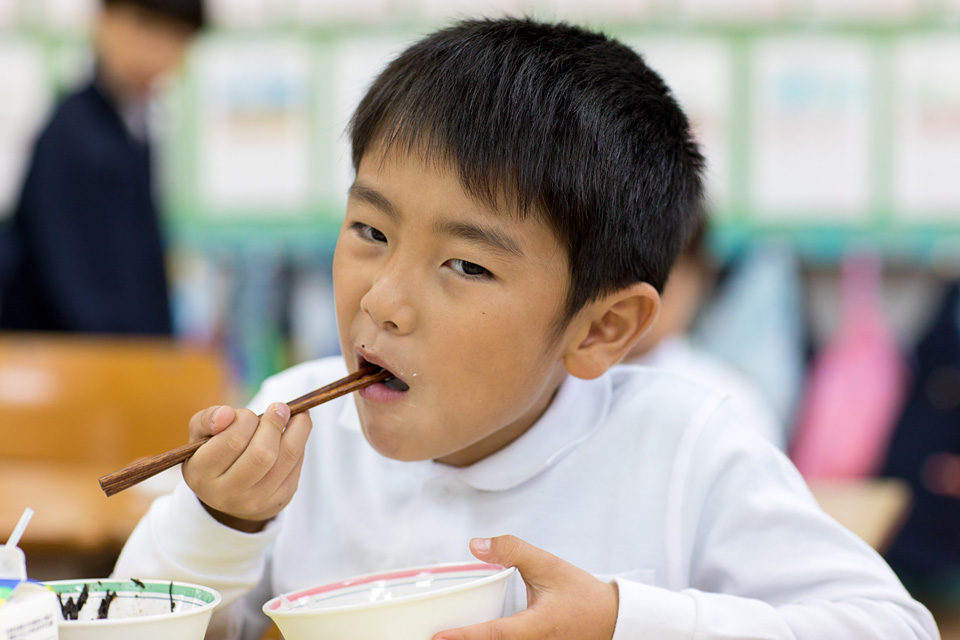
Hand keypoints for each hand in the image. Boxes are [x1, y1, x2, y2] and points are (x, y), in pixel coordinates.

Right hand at [182, 403, 312, 532]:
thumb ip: (208, 418)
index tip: (248, 413)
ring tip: (296, 414)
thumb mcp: (201, 434)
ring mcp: (256, 500)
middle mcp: (227, 493)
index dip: (245, 419)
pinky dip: (301, 443)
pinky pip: (297, 464)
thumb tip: (227, 413)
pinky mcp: (280, 499)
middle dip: (275, 423)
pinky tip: (296, 432)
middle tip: (279, 407)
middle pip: (263, 453)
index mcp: (202, 474)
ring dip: (298, 429)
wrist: (228, 492)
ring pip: (287, 457)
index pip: (232, 441)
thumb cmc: (214, 453)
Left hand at [434, 535, 618, 639]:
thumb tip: (476, 545)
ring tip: (442, 638)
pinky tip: (464, 637)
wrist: (610, 620)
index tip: (437, 637)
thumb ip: (513, 551)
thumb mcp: (549, 565)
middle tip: (429, 636)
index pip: (494, 635)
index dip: (465, 637)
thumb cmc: (582, 595)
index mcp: (535, 628)